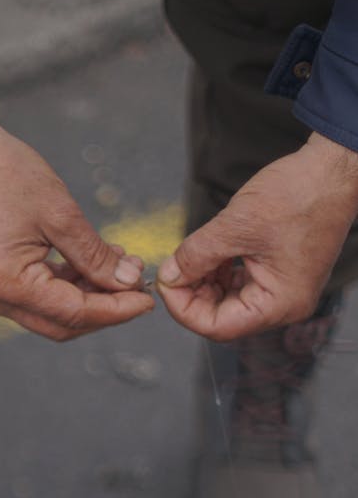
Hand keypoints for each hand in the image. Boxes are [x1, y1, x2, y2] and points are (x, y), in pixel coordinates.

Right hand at [0, 111, 153, 340]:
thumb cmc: (4, 174)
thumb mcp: (61, 214)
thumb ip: (95, 256)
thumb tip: (128, 281)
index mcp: (7, 284)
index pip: (74, 313)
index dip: (116, 309)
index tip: (147, 299)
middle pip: (62, 324)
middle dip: (103, 309)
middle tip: (137, 286)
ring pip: (51, 312)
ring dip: (87, 296)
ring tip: (120, 266)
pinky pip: (36, 295)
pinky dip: (67, 285)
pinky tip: (92, 264)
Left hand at [156, 133, 357, 340]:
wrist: (332, 169)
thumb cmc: (298, 195)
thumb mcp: (235, 226)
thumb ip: (196, 255)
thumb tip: (169, 275)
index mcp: (279, 304)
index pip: (218, 328)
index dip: (184, 309)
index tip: (164, 283)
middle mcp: (284, 305)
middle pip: (222, 317)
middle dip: (193, 294)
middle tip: (172, 268)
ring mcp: (283, 290)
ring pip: (229, 300)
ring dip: (205, 281)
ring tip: (190, 255)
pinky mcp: (280, 273)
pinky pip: (242, 283)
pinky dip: (221, 270)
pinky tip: (208, 251)